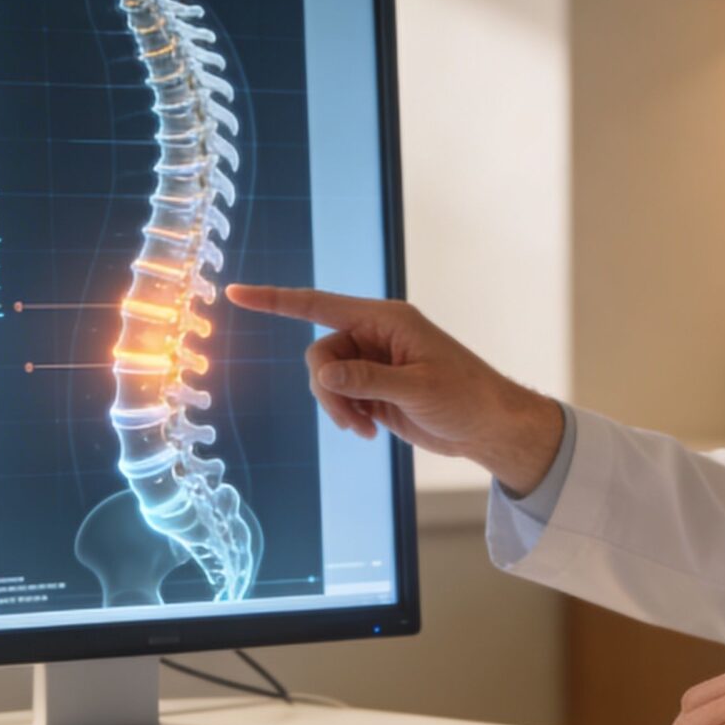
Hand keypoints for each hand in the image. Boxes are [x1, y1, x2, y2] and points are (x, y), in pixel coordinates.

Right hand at [224, 284, 563, 493]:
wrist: (488, 426)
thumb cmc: (466, 397)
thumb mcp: (417, 388)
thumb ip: (366, 380)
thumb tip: (321, 374)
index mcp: (386, 320)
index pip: (318, 305)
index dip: (275, 300)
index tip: (236, 293)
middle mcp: (374, 335)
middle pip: (319, 353)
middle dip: (327, 389)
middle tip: (354, 420)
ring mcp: (372, 362)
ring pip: (325, 379)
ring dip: (337, 407)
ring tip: (364, 429)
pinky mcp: (372, 388)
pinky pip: (338, 397)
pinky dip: (345, 416)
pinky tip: (369, 431)